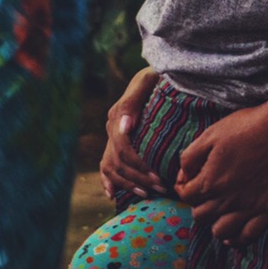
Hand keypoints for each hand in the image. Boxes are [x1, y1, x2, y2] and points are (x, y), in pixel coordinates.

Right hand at [99, 68, 165, 200]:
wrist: (156, 74)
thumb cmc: (157, 77)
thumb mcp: (149, 80)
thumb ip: (134, 99)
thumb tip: (124, 127)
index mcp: (118, 115)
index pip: (123, 148)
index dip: (139, 165)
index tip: (158, 176)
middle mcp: (112, 128)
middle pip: (119, 162)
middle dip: (139, 178)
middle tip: (161, 188)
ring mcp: (112, 137)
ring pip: (112, 168)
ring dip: (128, 184)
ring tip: (147, 193)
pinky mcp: (116, 142)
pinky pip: (106, 166)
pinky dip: (108, 181)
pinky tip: (112, 194)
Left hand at [176, 101, 267, 243]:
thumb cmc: (247, 127)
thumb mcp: (211, 134)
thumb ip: (190, 157)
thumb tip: (183, 176)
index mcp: (209, 181)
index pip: (185, 196)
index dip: (184, 187)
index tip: (190, 180)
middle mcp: (226, 199)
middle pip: (200, 216)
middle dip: (199, 205)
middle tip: (207, 194)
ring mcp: (248, 207)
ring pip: (220, 232)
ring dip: (215, 224)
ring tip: (220, 213)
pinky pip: (248, 236)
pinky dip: (238, 238)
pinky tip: (235, 232)